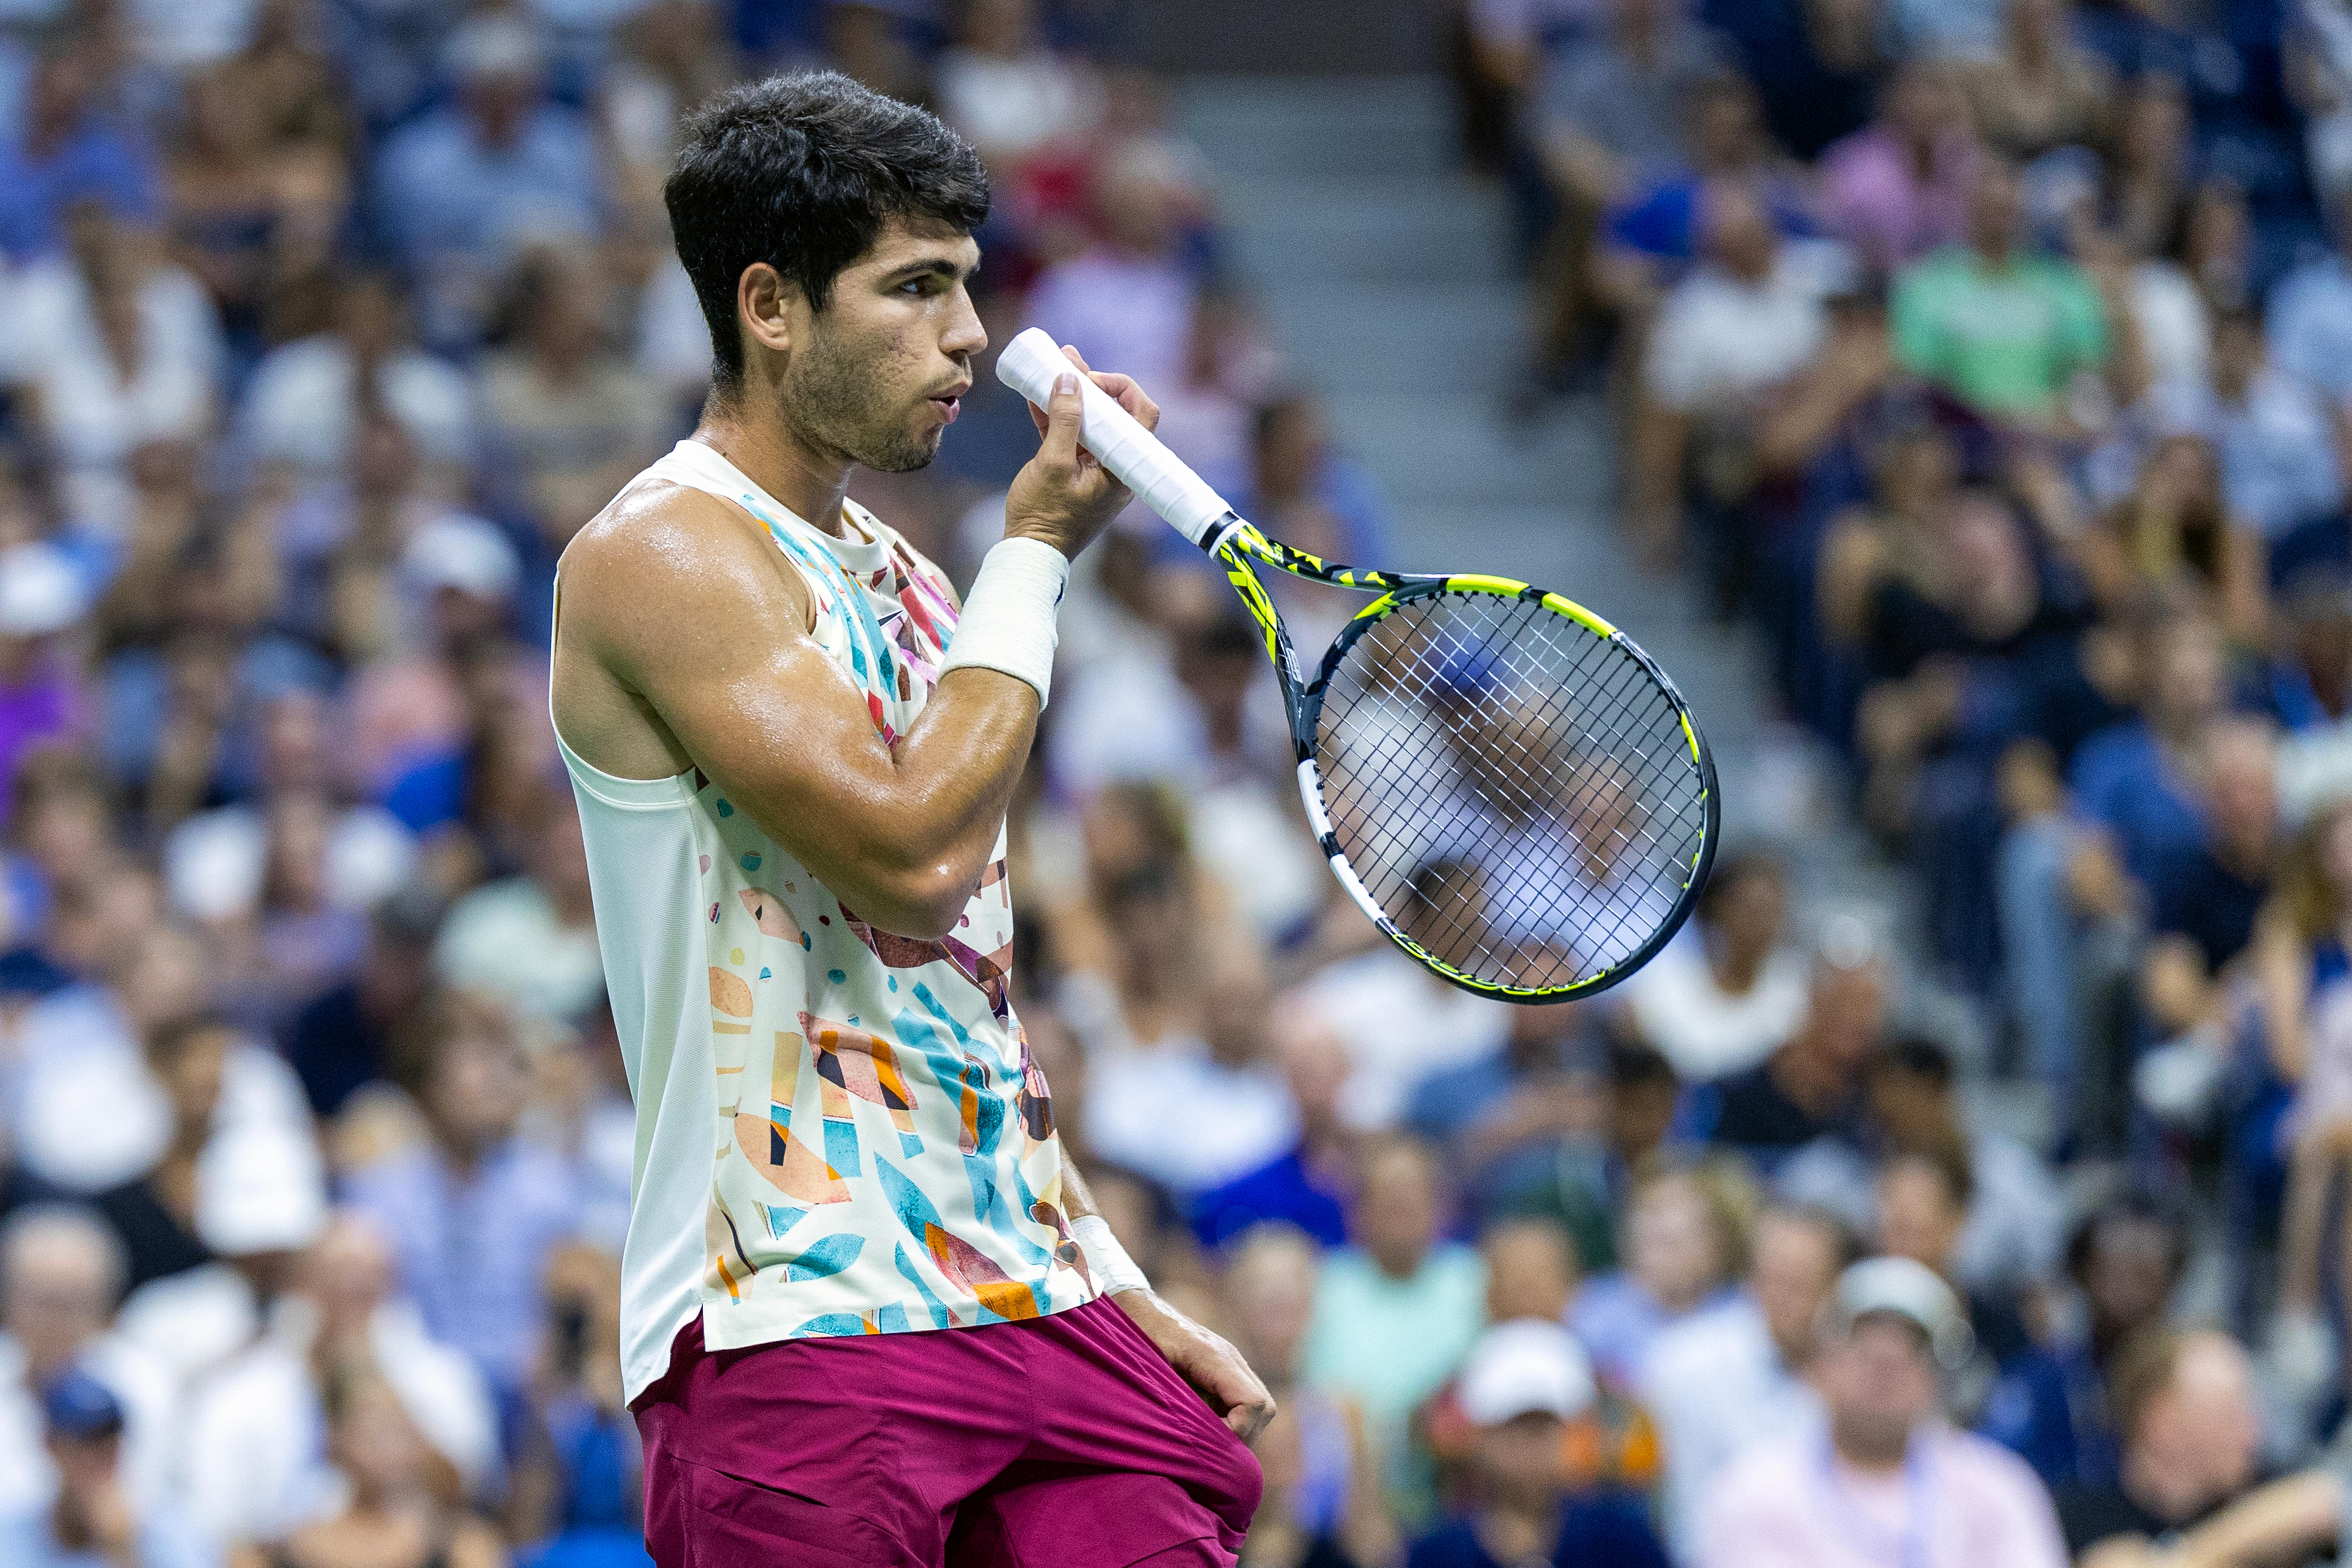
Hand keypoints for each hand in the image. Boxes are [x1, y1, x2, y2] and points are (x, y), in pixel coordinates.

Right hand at [1003, 343, 1160, 558]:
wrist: (1029, 554)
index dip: (1121, 388)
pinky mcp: (1072, 471)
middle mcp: (1115, 465)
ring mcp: (1094, 468)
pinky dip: (1055, 415)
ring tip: (1052, 363)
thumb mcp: (1052, 464)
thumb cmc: (1044, 517)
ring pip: (1089, 421)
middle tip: (1068, 359)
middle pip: (1113, 413)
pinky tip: (1037, 393)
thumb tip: (1070, 378)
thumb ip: (1063, 420)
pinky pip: (1069, 436)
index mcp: (1123, 467)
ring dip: (1071, 394)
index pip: (1141, 414)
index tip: (1091, 381)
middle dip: (1091, 383)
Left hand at [1114, 1287, 1277, 1441]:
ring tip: (1205, 1437)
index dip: (1237, 1431)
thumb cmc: (1137, 1338)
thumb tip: (1199, 1443)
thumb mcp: (1150, 1374)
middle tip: (1210, 1447)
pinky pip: (1243, 1399)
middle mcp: (1230, 1358)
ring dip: (1238, 1428)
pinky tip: (1203, 1423)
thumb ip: (1178, 1404)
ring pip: (1258, 1405)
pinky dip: (1231, 1418)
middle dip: (1243, 1435)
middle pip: (1264, 1407)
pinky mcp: (1225, 1368)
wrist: (1138, 1309)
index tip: (1208, 1442)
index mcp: (1213, 1356)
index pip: (1253, 1402)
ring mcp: (1230, 1362)